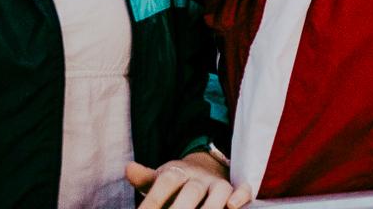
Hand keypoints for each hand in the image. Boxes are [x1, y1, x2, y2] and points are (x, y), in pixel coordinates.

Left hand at [126, 151, 251, 208]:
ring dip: (211, 206)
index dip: (153, 201)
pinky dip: (241, 195)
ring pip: (220, 191)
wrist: (204, 169)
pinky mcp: (235, 190)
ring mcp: (218, 183)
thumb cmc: (176, 183)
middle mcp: (199, 177)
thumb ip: (145, 178)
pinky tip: (232, 206)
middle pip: (192, 190)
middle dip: (180, 208)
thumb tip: (128, 168)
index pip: (165, 182)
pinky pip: (244, 190)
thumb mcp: (158, 179)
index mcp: (177, 172)